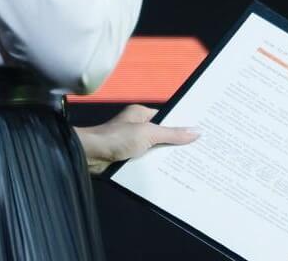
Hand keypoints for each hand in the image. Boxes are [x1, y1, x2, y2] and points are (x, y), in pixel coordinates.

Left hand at [74, 104, 198, 175]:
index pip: (168, 118)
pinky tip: (168, 173)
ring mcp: (132, 144)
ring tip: (188, 165)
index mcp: (142, 114)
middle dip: (176, 144)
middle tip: (198, 150)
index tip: (200, 131)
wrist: (88, 156)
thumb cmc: (114, 138)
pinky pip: (146, 163)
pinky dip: (155, 168)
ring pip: (155, 151)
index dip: (182, 124)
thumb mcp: (148, 134)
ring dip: (165, 158)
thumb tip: (196, 131)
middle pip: (163, 136)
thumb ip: (172, 134)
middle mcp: (137, 128)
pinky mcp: (127, 159)